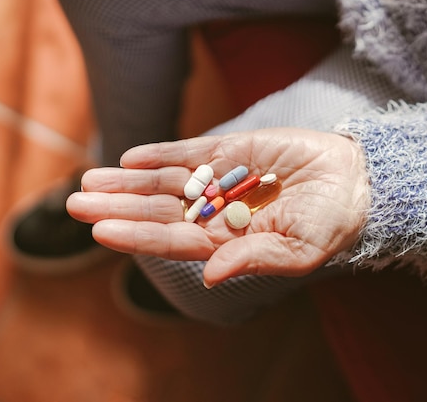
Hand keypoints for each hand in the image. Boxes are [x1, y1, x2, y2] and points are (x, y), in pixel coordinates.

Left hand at [66, 128, 368, 287]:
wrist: (352, 180)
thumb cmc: (329, 222)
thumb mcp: (298, 249)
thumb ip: (253, 259)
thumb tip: (209, 276)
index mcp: (226, 243)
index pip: (171, 239)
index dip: (136, 234)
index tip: (100, 230)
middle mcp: (215, 213)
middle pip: (156, 210)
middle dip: (117, 206)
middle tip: (74, 203)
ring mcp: (219, 180)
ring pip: (163, 182)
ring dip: (126, 181)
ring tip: (88, 179)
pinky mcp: (229, 150)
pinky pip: (187, 153)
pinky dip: (158, 155)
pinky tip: (130, 157)